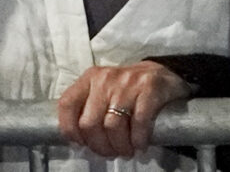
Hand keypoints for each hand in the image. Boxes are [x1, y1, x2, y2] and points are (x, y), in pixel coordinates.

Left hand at [56, 60, 192, 159]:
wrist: (162, 75)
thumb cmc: (127, 90)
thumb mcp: (102, 92)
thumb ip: (87, 109)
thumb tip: (78, 141)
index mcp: (90, 79)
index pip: (67, 104)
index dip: (70, 130)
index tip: (82, 143)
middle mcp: (105, 78)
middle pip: (90, 123)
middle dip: (99, 146)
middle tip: (110, 152)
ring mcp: (127, 82)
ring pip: (113, 126)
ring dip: (120, 146)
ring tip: (126, 151)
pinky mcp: (149, 88)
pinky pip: (138, 122)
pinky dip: (138, 139)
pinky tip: (140, 145)